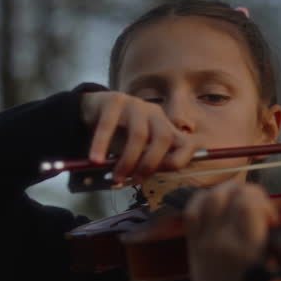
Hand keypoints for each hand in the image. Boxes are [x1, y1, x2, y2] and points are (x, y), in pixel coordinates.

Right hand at [80, 91, 198, 182]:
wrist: (95, 109)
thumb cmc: (119, 133)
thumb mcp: (138, 148)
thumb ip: (148, 160)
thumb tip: (149, 178)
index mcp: (165, 125)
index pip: (185, 144)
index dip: (176, 162)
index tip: (158, 176)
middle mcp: (154, 113)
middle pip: (163, 138)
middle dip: (150, 163)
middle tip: (135, 178)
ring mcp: (135, 105)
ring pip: (139, 134)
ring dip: (128, 160)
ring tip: (117, 175)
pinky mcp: (113, 101)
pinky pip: (108, 126)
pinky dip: (101, 145)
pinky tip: (96, 160)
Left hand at [183, 181, 280, 280]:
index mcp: (248, 252)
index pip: (250, 204)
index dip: (264, 201)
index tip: (270, 218)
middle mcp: (222, 244)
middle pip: (231, 194)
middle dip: (249, 194)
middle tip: (257, 211)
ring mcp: (204, 242)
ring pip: (211, 196)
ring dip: (229, 192)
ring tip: (241, 204)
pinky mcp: (192, 243)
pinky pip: (192, 208)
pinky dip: (205, 198)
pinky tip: (220, 205)